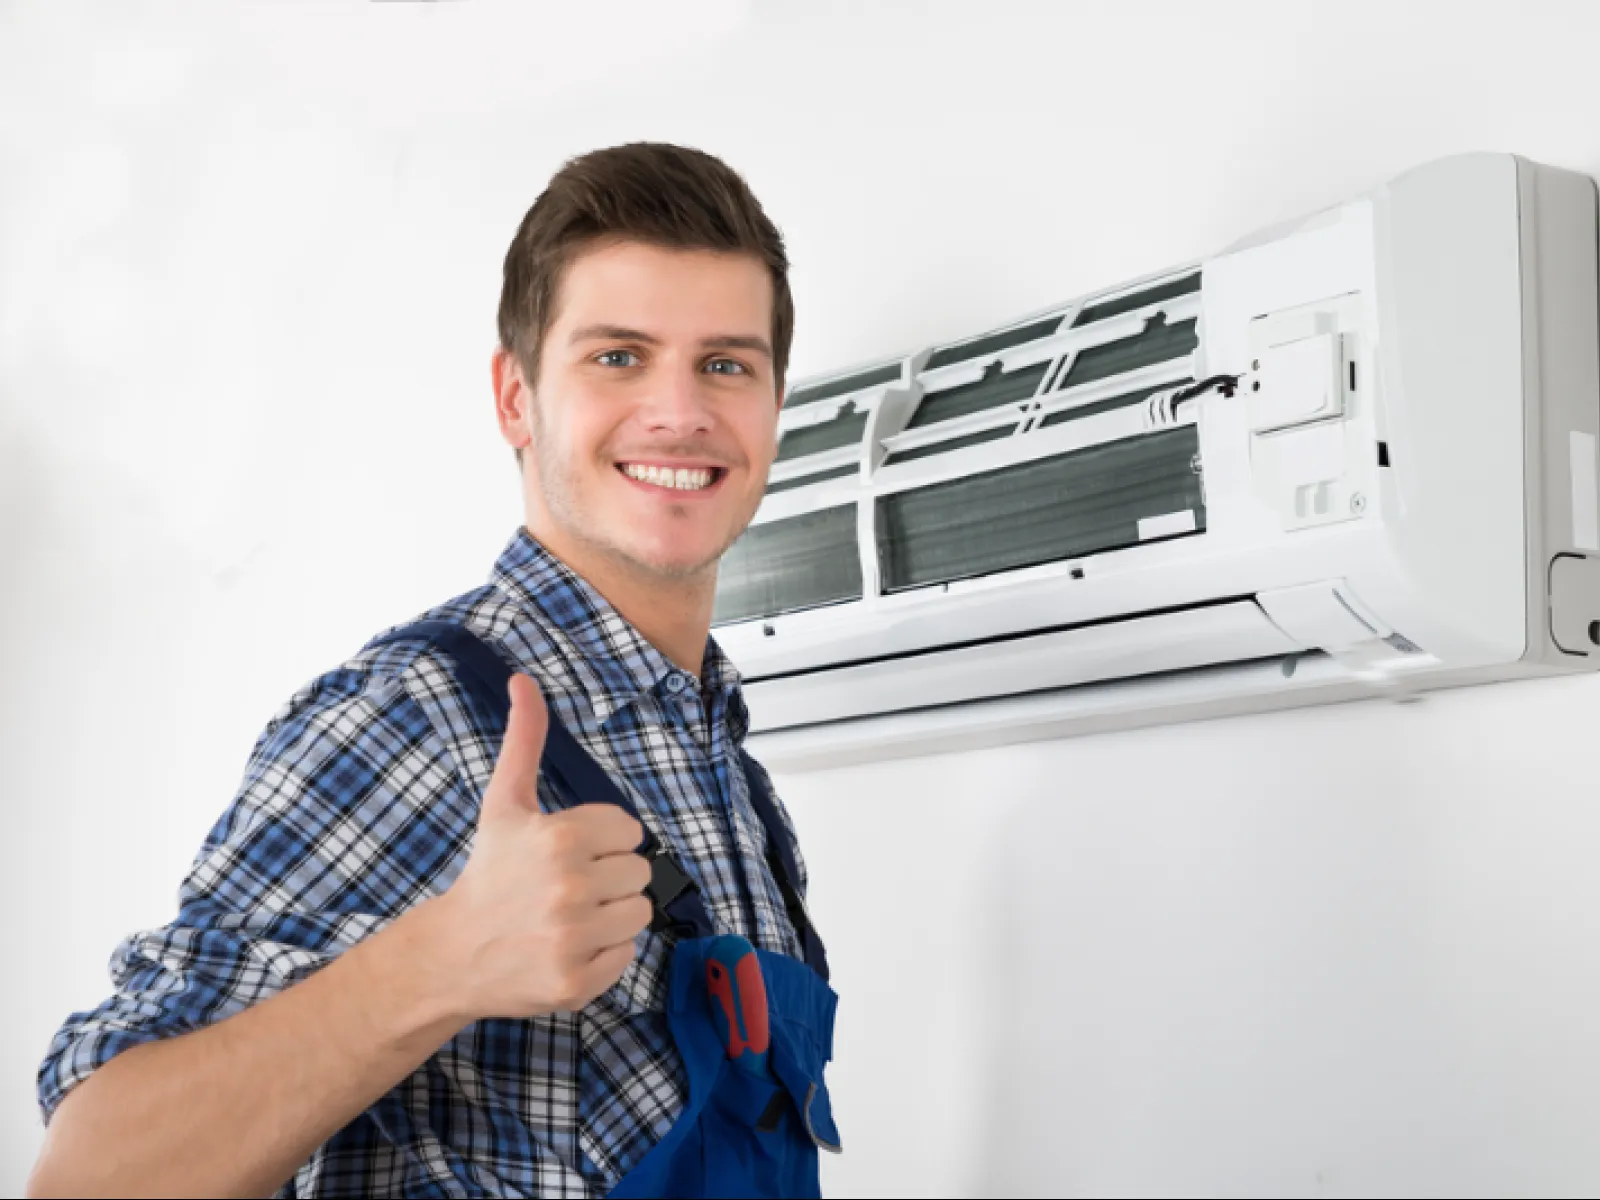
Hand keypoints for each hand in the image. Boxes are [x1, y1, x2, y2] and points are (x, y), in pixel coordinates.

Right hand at [433, 674, 652, 1019]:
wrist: (454, 952)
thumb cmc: (489, 872)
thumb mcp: (505, 802)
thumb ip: (524, 739)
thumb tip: (524, 679)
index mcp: (558, 838)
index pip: (630, 830)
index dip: (603, 840)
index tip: (568, 852)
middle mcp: (567, 888)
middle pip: (640, 872)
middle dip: (609, 877)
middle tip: (567, 886)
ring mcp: (572, 939)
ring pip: (639, 913)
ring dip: (612, 915)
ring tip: (570, 915)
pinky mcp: (576, 983)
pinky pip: (627, 955)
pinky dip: (604, 954)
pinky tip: (568, 946)